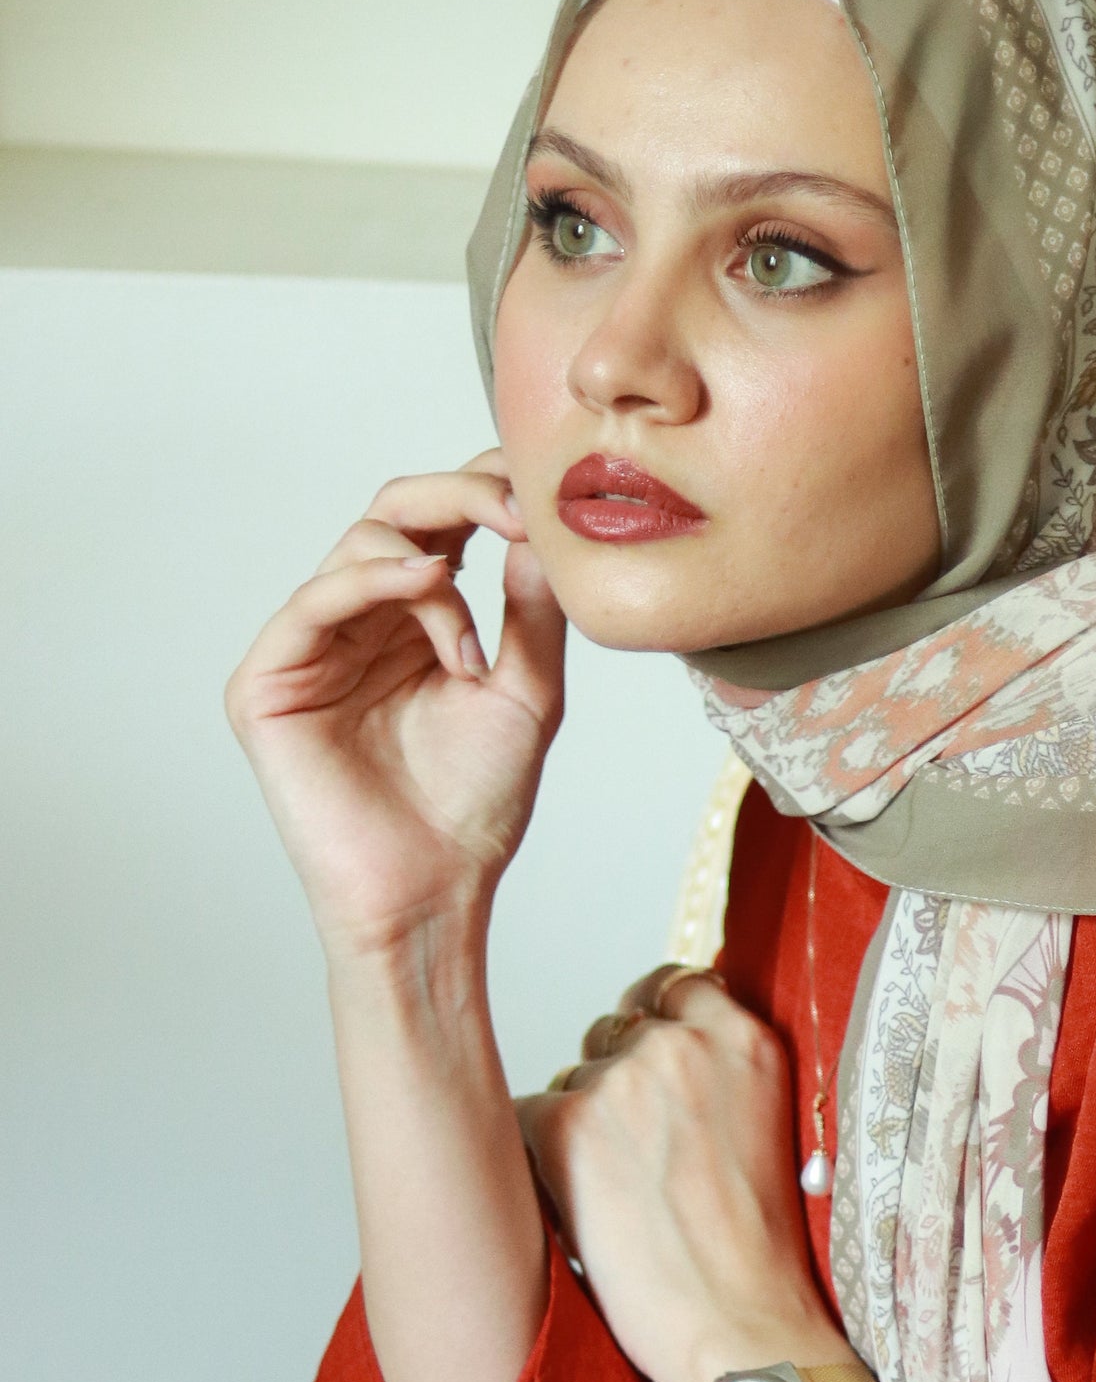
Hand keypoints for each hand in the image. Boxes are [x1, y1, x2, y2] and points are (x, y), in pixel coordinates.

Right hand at [225, 452, 564, 958]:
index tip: (541, 497)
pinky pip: (313, 601)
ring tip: (470, 643)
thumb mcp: (527, 694)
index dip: (486, 490)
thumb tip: (541, 528)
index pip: (444, 522)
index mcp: (419, 620)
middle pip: (395, 510)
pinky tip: (429, 585)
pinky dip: (373, 580)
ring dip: (429, 568)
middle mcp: (363, 621)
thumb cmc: (475, 807)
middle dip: (459, 496)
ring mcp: (312, 646)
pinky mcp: (268, 682)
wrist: (433, 891)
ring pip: (357, 544)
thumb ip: (532, 612)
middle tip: (514, 511)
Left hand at [519, 967, 845, 1381]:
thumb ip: (723, 1077)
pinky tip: (586, 1213)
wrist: (745, 1329)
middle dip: (613, 1083)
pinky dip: (543, 1163)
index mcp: (748, 1042)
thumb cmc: (760, 1257)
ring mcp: (625, 1078)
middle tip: (638, 1161)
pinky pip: (525, 1118)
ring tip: (624, 1202)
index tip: (650, 1067)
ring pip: (569, 1081)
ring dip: (579, 1130)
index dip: (653, 1026)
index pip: (675, 984)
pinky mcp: (570, 1122)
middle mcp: (685, 1043)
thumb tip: (658, 1047)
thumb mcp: (770, 1133)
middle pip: (612, 1030)